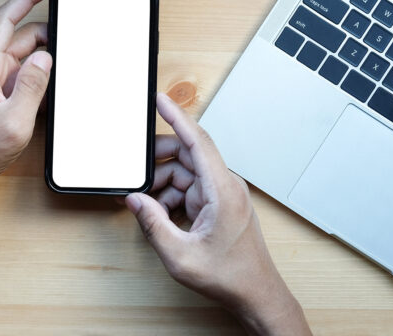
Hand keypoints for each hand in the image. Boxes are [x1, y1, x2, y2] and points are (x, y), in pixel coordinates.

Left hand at [0, 0, 55, 226]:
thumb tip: (46, 57)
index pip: (6, 19)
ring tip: (69, 61)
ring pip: (26, 55)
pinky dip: (42, 75)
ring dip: (47, 56)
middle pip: (21, 35)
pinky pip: (25, 74)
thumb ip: (32, 86)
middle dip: (47, 31)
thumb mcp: (12, 120)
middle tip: (73, 31)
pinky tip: (55, 85)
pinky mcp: (0, 93)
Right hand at [126, 93, 310, 335]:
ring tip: (147, 204)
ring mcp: (223, 193)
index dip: (177, 117)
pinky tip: (161, 214)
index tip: (160, 99)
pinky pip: (190, 188)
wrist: (256, 293)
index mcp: (222, 190)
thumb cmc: (230, 276)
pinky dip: (172, 197)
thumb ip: (153, 224)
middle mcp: (225, 185)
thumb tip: (136, 200)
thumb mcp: (181, 255)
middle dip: (158, 161)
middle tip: (136, 172)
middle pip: (187, 155)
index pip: (198, 141)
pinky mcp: (219, 203)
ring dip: (163, 184)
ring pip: (185, 172)